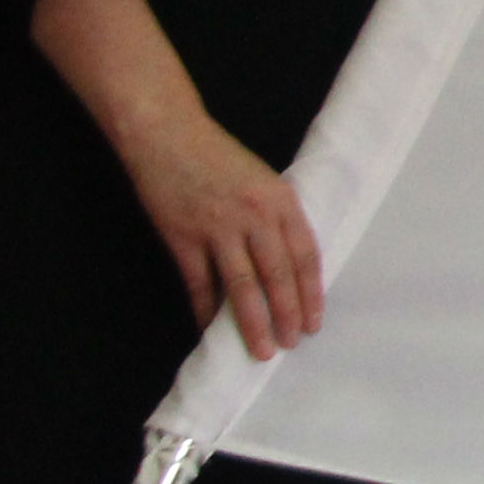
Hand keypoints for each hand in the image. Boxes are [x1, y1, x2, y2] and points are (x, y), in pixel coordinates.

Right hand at [120, 107, 329, 357]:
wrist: (168, 134)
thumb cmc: (219, 157)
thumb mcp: (264, 179)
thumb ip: (277, 217)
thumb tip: (289, 265)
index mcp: (281, 200)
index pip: (305, 256)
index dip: (311, 293)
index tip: (315, 321)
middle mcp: (254, 216)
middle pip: (277, 275)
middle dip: (287, 314)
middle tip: (292, 343)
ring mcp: (216, 227)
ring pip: (241, 286)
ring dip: (252, 322)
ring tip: (262, 349)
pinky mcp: (182, 237)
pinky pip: (199, 283)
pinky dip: (206, 310)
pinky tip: (212, 330)